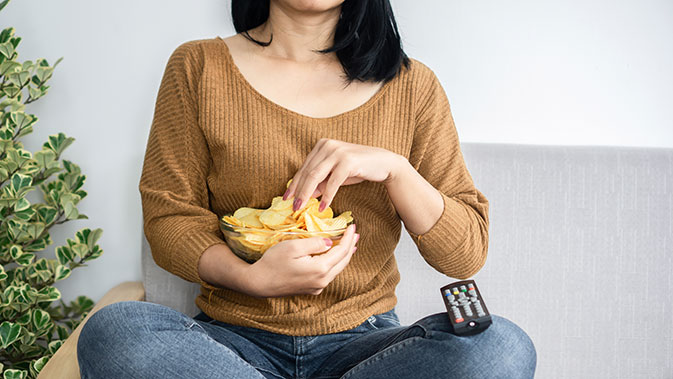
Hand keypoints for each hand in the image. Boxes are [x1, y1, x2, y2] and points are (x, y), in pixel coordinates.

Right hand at [246, 224, 359, 296]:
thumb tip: (330, 242)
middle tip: (355, 233)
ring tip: (349, 244)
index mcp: (320, 269)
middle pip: (343, 261)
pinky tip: (334, 257)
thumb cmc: (273, 262)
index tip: (352, 225)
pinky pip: (329, 274)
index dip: (348, 237)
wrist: (259, 283)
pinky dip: (335, 263)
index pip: (341, 251)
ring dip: (344, 255)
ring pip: (337, 269)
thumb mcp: (293, 246)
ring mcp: (317, 287)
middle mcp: (322, 280)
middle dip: (350, 246)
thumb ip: (315, 243)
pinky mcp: (311, 289)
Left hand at [282, 138, 402, 211]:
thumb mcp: (336, 176)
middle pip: (307, 172)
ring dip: (307, 194)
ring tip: (302, 207)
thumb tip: (305, 195)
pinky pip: (332, 182)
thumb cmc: (359, 168)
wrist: (384, 163)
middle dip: (298, 191)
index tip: (287, 198)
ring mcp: (337, 152)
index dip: (294, 183)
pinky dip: (327, 196)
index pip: (304, 167)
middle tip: (293, 206)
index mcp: (322, 145)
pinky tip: (322, 206)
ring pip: (315, 176)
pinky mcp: (347, 161)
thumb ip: (321, 182)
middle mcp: (328, 145)